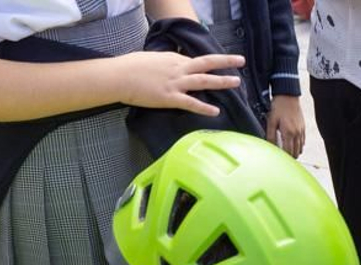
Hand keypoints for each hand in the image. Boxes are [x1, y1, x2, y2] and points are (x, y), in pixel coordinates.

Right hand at [119, 51, 245, 116]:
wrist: (120, 76)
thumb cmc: (130, 67)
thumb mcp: (151, 60)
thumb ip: (164, 64)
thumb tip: (167, 68)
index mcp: (173, 58)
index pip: (194, 61)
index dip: (207, 64)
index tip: (217, 64)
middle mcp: (178, 68)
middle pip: (206, 63)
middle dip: (225, 61)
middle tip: (241, 60)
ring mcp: (175, 83)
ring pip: (204, 80)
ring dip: (222, 81)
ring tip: (236, 82)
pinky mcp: (170, 98)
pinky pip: (191, 103)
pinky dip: (204, 107)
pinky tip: (216, 111)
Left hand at [265, 94, 304, 156]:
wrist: (288, 95)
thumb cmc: (278, 107)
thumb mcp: (271, 121)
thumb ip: (270, 135)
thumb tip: (270, 146)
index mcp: (288, 133)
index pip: (288, 152)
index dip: (284, 158)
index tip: (279, 159)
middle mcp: (297, 133)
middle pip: (296, 153)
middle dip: (290, 157)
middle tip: (283, 158)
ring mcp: (301, 130)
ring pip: (300, 148)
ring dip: (295, 152)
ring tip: (287, 152)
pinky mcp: (303, 127)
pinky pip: (303, 141)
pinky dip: (298, 145)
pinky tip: (293, 144)